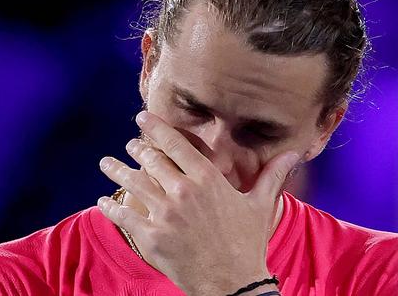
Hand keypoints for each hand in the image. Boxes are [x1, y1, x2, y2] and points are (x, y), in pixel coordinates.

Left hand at [97, 111, 299, 295]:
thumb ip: (272, 175)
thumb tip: (295, 153)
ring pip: (133, 183)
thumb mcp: (261, 205)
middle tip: (129, 143)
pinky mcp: (151, 238)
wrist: (233, 282)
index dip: (156, 128)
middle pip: (151, 160)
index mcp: (208, 179)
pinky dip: (110, 206)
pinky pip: (124, 216)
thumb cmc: (248, 242)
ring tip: (106, 163)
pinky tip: (102, 201)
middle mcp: (183, 192)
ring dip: (116, 170)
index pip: (176, 144)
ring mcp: (164, 215)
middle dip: (136, 148)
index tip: (142, 118)